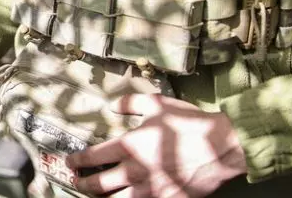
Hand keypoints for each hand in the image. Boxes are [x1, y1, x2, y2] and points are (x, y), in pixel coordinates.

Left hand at [67, 94, 246, 197]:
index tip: (69, 161)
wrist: (221, 147)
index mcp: (129, 146)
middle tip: (76, 181)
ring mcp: (151, 189)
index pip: (93, 156)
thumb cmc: (188, 123)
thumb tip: (112, 105)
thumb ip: (130, 104)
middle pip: (99, 183)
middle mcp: (135, 170)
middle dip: (84, 183)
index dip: (77, 160)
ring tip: (96, 196)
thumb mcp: (156, 104)